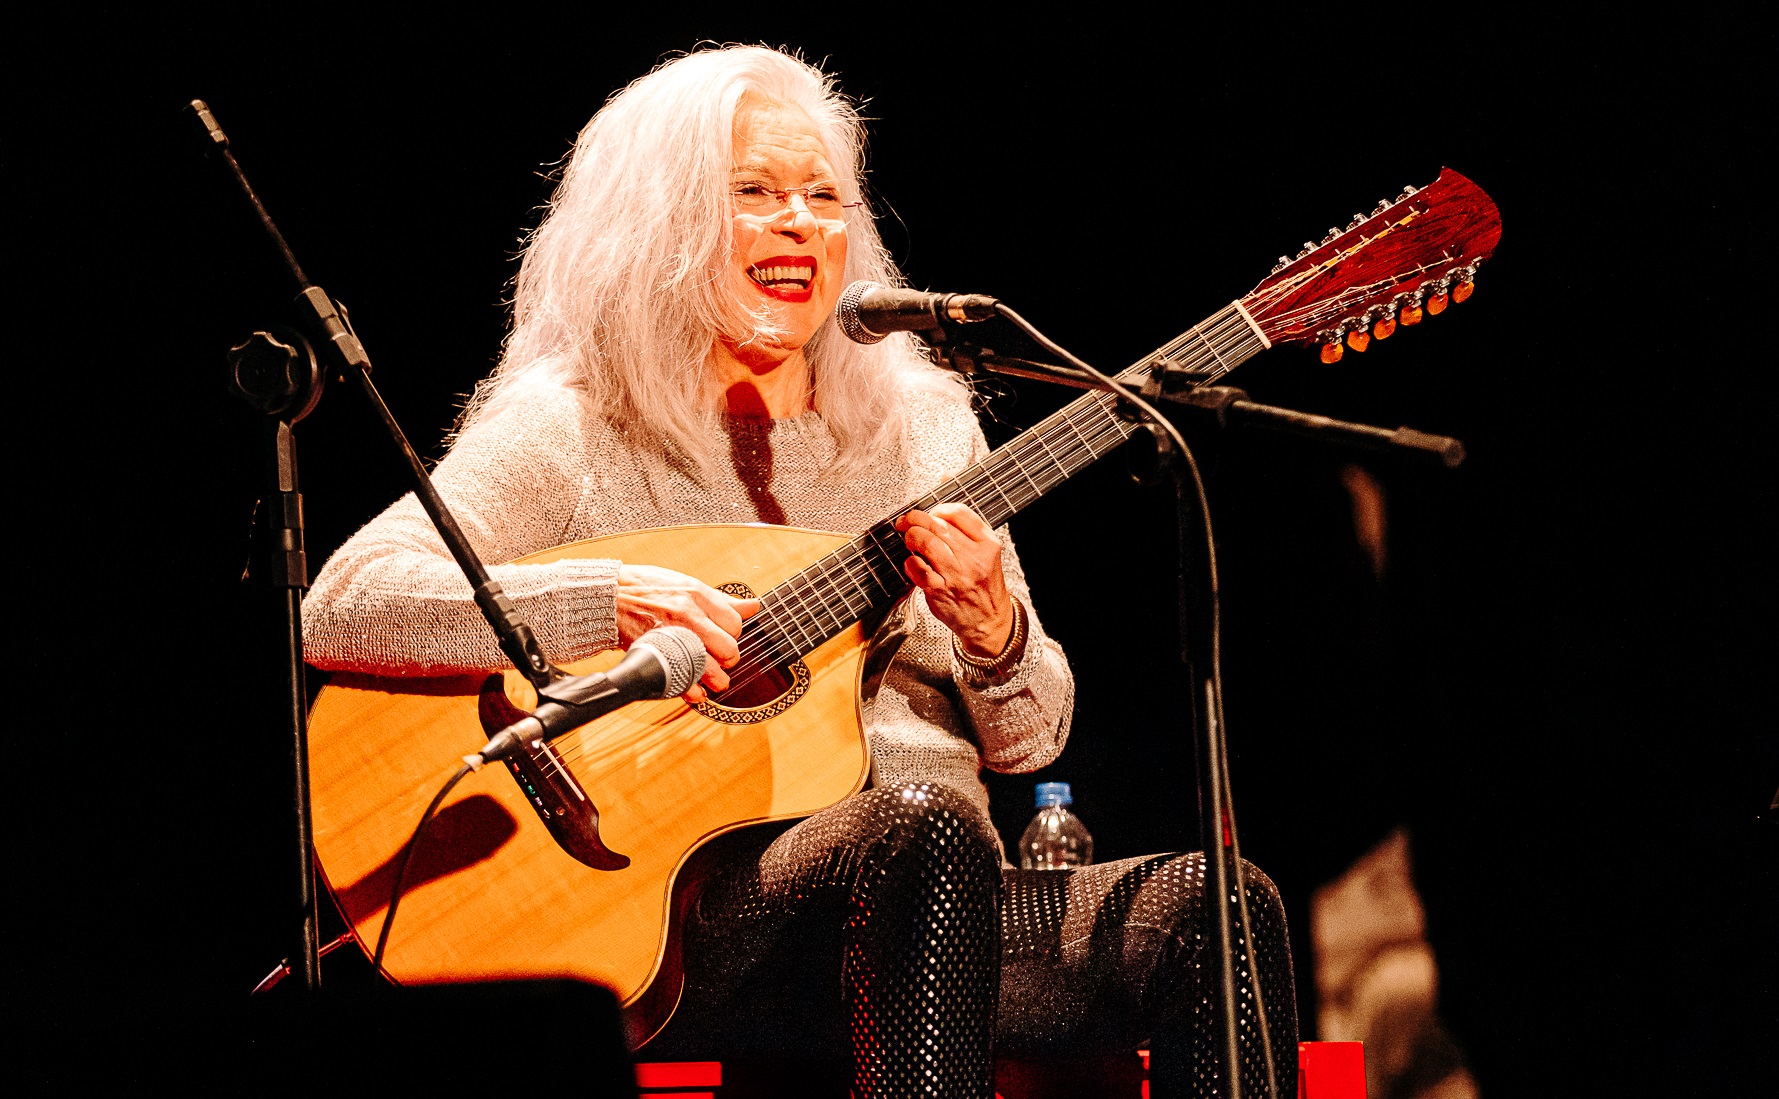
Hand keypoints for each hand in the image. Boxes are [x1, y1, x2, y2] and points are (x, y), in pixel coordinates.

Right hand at [616, 564, 760, 702]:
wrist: (609, 596)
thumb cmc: (647, 587)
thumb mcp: (687, 583)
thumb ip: (722, 599)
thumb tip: (753, 605)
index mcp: (697, 595)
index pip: (734, 623)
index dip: (734, 633)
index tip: (726, 636)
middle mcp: (687, 616)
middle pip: (727, 648)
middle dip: (729, 657)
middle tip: (723, 659)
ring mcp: (671, 637)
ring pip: (709, 669)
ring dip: (717, 680)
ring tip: (717, 681)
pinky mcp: (656, 654)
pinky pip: (681, 680)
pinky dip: (692, 691)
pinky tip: (697, 692)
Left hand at [894, 503, 1014, 656]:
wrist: (989, 621)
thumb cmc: (983, 583)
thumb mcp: (985, 549)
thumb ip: (964, 519)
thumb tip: (945, 478)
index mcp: (987, 543)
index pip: (958, 512)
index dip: (938, 508)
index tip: (930, 513)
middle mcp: (973, 558)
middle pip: (937, 524)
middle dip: (915, 519)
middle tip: (907, 522)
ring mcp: (956, 575)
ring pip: (925, 543)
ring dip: (911, 537)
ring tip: (910, 540)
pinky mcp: (940, 591)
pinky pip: (916, 568)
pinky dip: (909, 562)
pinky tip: (913, 562)